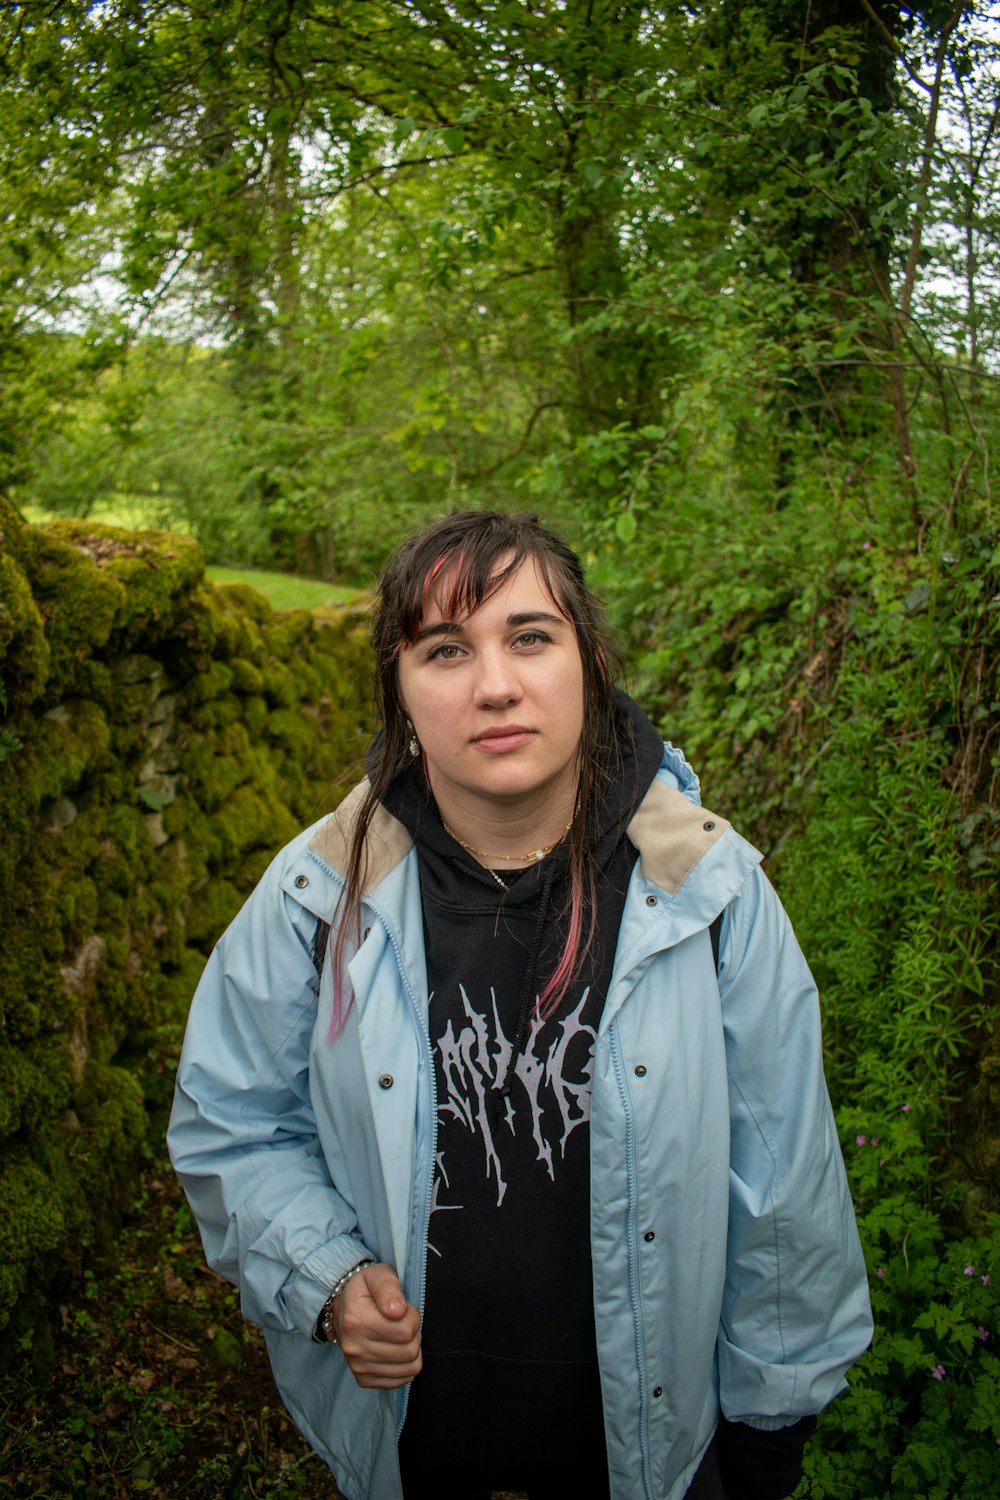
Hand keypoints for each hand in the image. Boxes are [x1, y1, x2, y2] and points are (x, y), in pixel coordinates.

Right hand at [332, 1261, 421, 1388]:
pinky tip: (396, 1350)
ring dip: (412, 1349)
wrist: (343, 1308)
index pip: (405, 1331)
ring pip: (410, 1367)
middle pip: (409, 1350)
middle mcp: (354, 1348)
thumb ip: (389, 1287)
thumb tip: (398, 1311)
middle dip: (414, 1333)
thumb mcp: (377, 1276)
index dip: (412, 1316)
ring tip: (399, 1335)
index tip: (403, 1308)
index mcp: (356, 1321)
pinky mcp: (364, 1380)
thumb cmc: (365, 1290)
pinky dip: (406, 1366)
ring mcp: (358, 1367)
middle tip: (403, 1321)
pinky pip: (402, 1380)